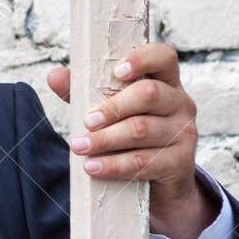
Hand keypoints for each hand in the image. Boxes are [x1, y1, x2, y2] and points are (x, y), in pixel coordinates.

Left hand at [46, 41, 218, 238]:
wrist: (159, 182)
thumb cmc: (130, 134)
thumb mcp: (109, 110)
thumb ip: (84, 92)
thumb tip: (54, 76)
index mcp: (165, 82)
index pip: (164, 57)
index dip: (142, 59)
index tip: (117, 71)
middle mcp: (180, 103)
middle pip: (149, 94)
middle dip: (112, 107)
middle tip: (87, 121)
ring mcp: (184, 132)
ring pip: (141, 130)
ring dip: (105, 139)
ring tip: (79, 147)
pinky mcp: (180, 162)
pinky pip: (143, 161)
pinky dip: (113, 165)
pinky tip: (93, 167)